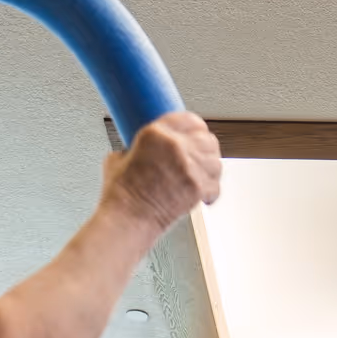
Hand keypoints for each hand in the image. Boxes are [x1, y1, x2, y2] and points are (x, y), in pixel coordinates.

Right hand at [101, 112, 222, 232]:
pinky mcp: (198, 188)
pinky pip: (216, 184)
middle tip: (199, 155)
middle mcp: (176, 146)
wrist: (129, 219)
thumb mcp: (119, 158)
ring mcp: (190, 167)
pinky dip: (211, 189)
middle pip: (207, 138)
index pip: (189, 119)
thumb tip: (140, 150)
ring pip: (216, 160)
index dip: (195, 127)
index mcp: (155, 133)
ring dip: (210, 167)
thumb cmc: (121, 194)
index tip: (196, 132)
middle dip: (205, 146)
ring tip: (201, 173)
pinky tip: (203, 192)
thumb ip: (135, 148)